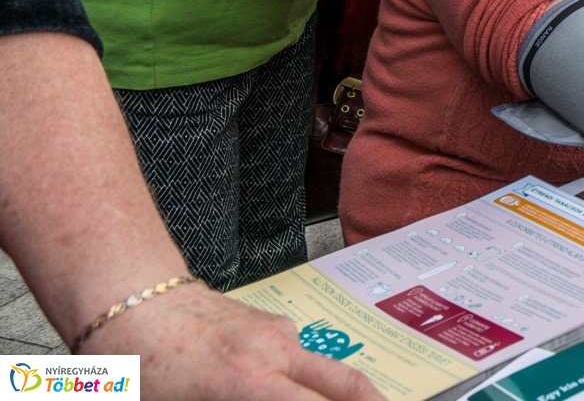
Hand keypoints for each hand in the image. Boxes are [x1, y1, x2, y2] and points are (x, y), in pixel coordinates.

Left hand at [86, 285, 382, 399]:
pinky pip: (298, 354)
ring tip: (329, 400)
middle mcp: (274, 352)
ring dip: (335, 391)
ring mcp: (276, 331)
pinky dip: (302, 376)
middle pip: (348, 384)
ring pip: (323, 368)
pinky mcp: (269, 322)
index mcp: (248, 381)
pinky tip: (278, 386)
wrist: (130, 298)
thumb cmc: (136, 362)